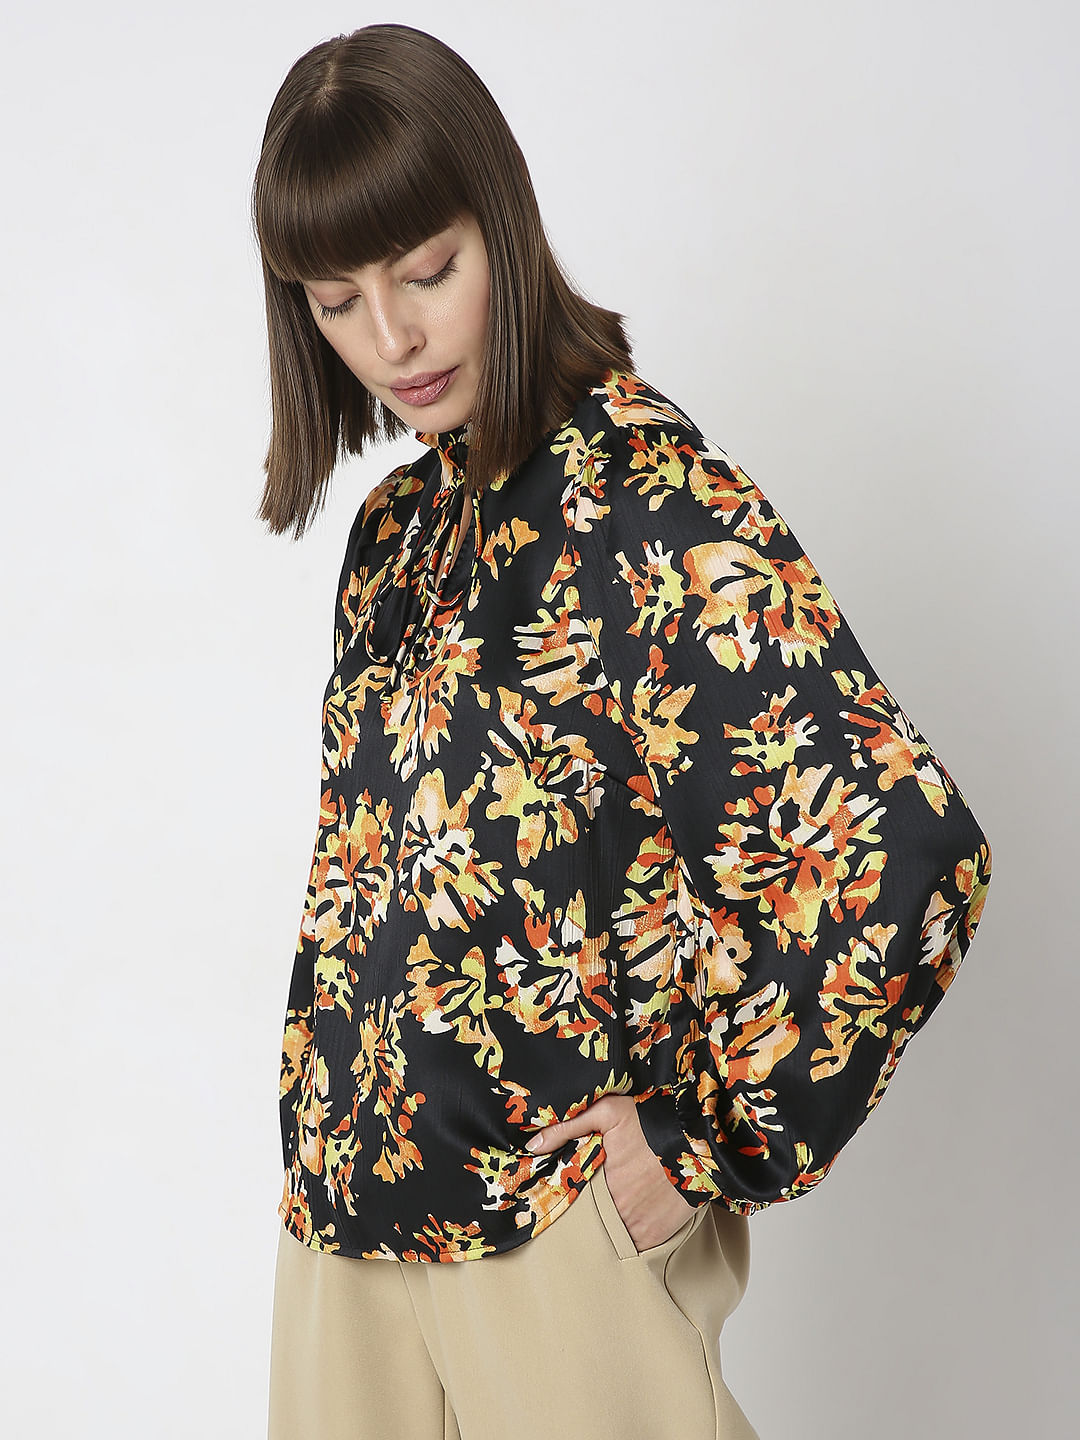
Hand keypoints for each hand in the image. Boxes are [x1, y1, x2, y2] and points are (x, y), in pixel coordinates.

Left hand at [525, 1095, 696, 1250]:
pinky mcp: (654, 1237)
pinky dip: (626, 1245)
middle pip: (585, 1223)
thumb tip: (532, 1145)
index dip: (560, 1203)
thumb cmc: (651, 1124)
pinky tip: (624, 1232)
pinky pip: (632, 1251)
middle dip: (581, 1221)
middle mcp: (612, 1209)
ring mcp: (633, 1226)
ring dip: (603, 1235)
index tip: (551, 1207)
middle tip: (577, 1219)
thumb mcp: (608, 1113)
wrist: (698, 1143)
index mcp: (596, 1181)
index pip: (566, 1200)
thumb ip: (567, 1127)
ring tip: (600, 1227)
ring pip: (607, 1240)